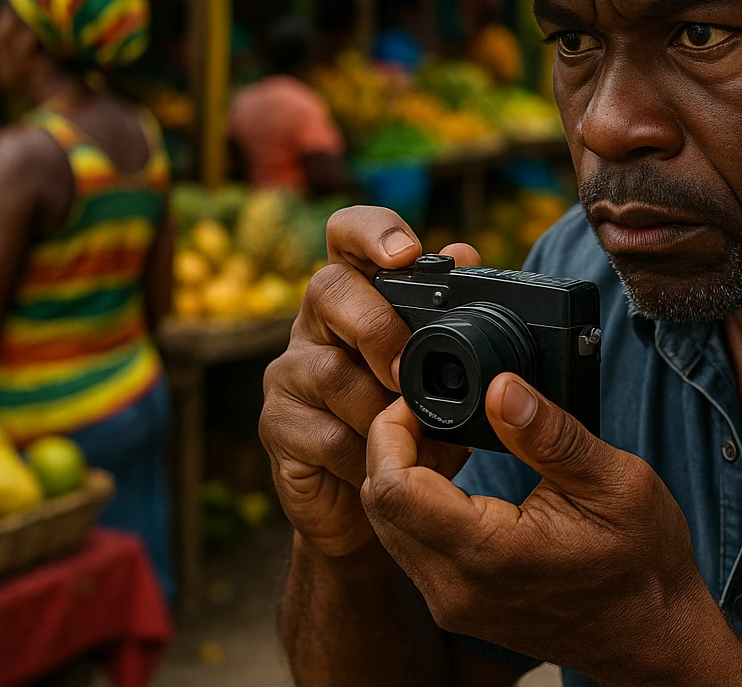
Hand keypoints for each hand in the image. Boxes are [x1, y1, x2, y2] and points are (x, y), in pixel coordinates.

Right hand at [259, 206, 478, 556]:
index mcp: (356, 297)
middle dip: (376, 328)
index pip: (347, 235)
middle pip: (328, 289)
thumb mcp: (442, 374)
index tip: (405, 253)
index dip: (372, 231)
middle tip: (407, 372)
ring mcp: (289, 375)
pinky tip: (384, 466)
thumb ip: (449, 319)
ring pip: (327, 371)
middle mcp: (315, 325)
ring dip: (379, 408)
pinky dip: (363, 454)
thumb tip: (465, 251)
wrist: (367, 510)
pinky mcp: (277, 427)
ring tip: (412, 435)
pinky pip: (321, 434)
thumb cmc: (409, 427)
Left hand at [360, 373, 731, 684]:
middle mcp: (456, 588)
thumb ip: (549, 433)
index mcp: (489, 554)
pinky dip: (417, 505)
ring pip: (388, 528)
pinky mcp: (457, 608)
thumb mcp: (615, 481)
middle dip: (392, 446)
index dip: (392, 430)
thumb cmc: (644, 565)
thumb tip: (500, 386)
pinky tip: (456, 477)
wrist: (655, 640)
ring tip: (448, 438)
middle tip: (433, 411)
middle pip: (379, 505)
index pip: (393, 487)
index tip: (420, 399)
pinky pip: (410, 548)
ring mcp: (453, 604)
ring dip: (403, 476)